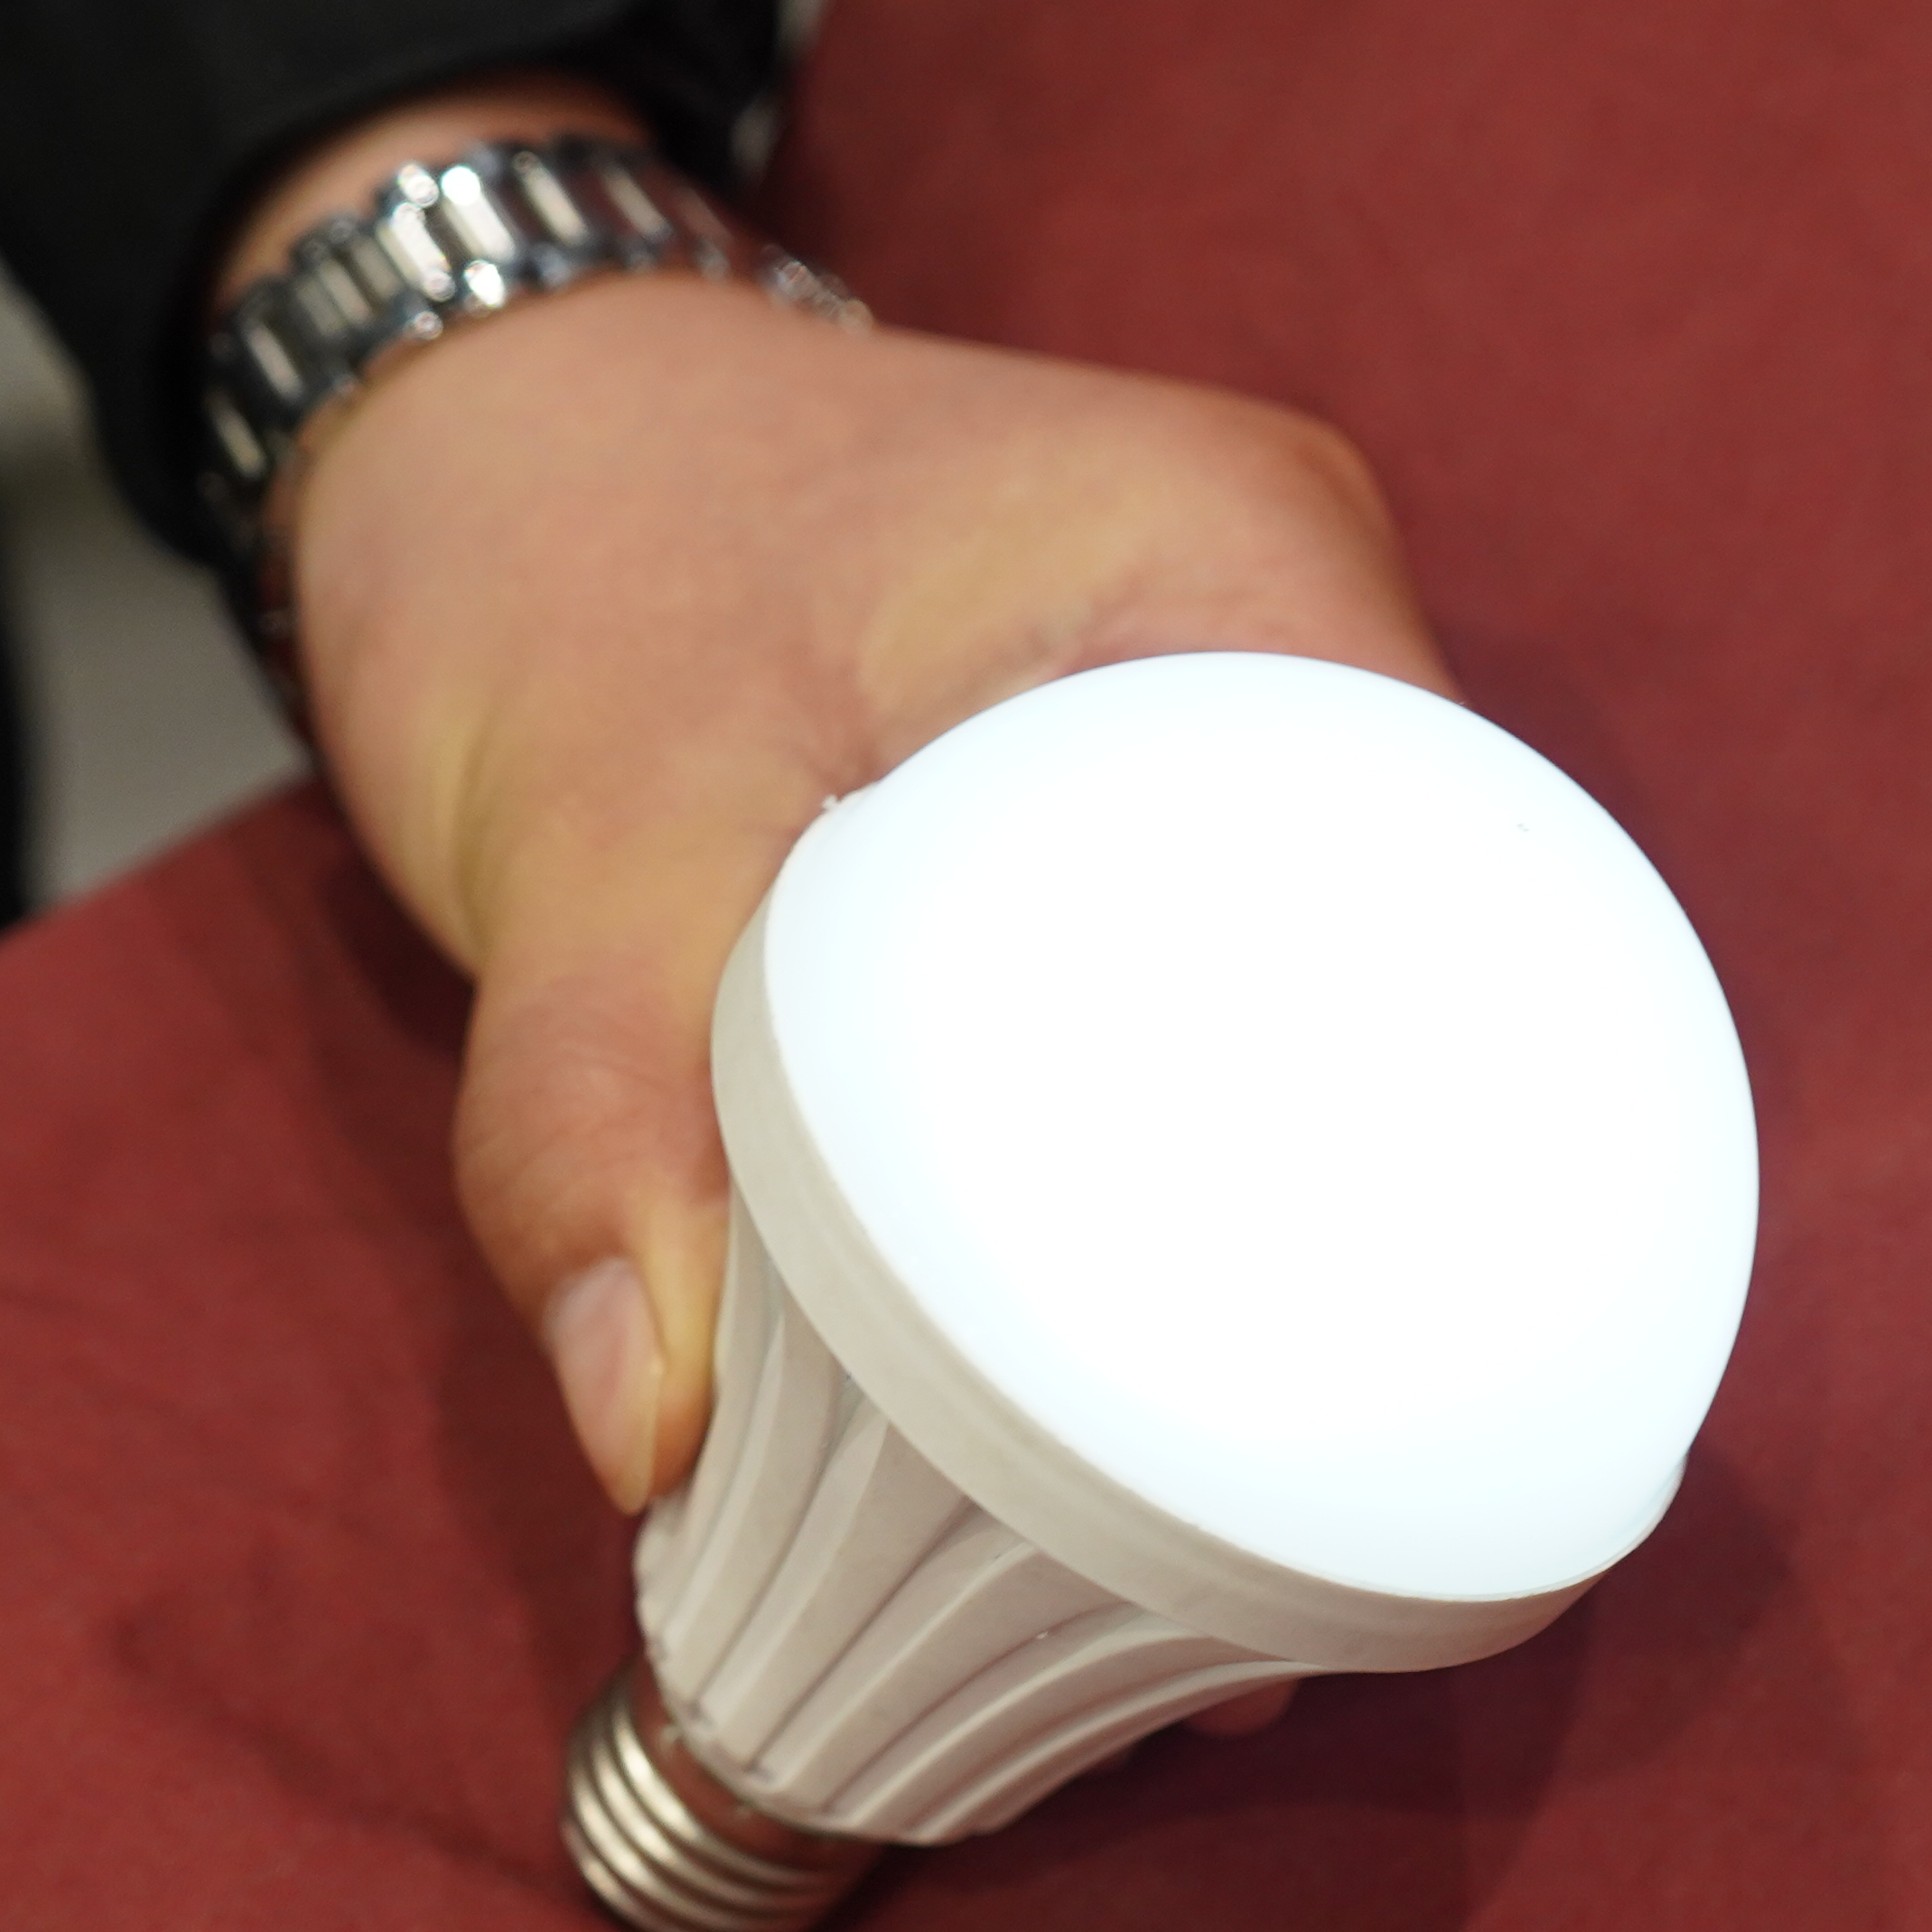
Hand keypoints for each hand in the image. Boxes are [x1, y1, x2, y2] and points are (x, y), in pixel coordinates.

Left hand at [233, 81, 1455, 1514]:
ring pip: (1319, 1021)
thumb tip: (661, 1431)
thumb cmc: (550, 530)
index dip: (1447, 1168)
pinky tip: (1113, 1360)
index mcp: (1241, 572)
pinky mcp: (1132, 807)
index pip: (1463, 903)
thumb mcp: (570, 828)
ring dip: (1257, 1233)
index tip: (1372, 1407)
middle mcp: (1283, 636)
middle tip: (1259, 1527)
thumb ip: (595, 1120)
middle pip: (1417, 997)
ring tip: (1201, 1507)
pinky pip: (1204, 1011)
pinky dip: (1156, 1171)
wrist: (469, 403)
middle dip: (1353, 1260)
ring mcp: (1220, 722)